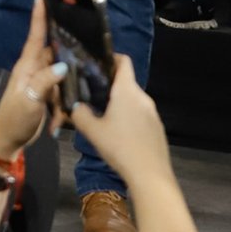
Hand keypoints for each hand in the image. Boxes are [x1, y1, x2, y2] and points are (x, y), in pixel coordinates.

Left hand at [0, 0, 66, 160]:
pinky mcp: (46, 95)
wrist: (7, 142)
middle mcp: (35, 68)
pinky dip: (63, 106)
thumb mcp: (29, 100)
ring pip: (62, 73)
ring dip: (67, 89)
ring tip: (66, 104)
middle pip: (56, 52)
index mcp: (28, 65)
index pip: (35, 34)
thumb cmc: (14, 118)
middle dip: (69, 54)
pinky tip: (59, 120)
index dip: (39, 15)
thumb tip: (64, 66)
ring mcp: (41, 82)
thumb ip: (45, 81)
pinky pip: (61, 92)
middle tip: (86, 52)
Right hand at [69, 55, 172, 187]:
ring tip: (104, 117)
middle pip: (126, 82)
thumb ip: (80, 114)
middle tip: (93, 96)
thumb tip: (74, 105)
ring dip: (119, 103)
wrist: (149, 173)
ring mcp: (152, 111)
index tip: (98, 63)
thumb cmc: (120, 147)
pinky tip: (120, 135)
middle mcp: (142, 95)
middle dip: (110, 86)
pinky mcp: (156, 125)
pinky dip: (129, 116)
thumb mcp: (93, 132)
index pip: (124, 61)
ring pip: (132, 99)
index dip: (111, 57)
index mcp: (127, 90)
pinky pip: (140, 114)